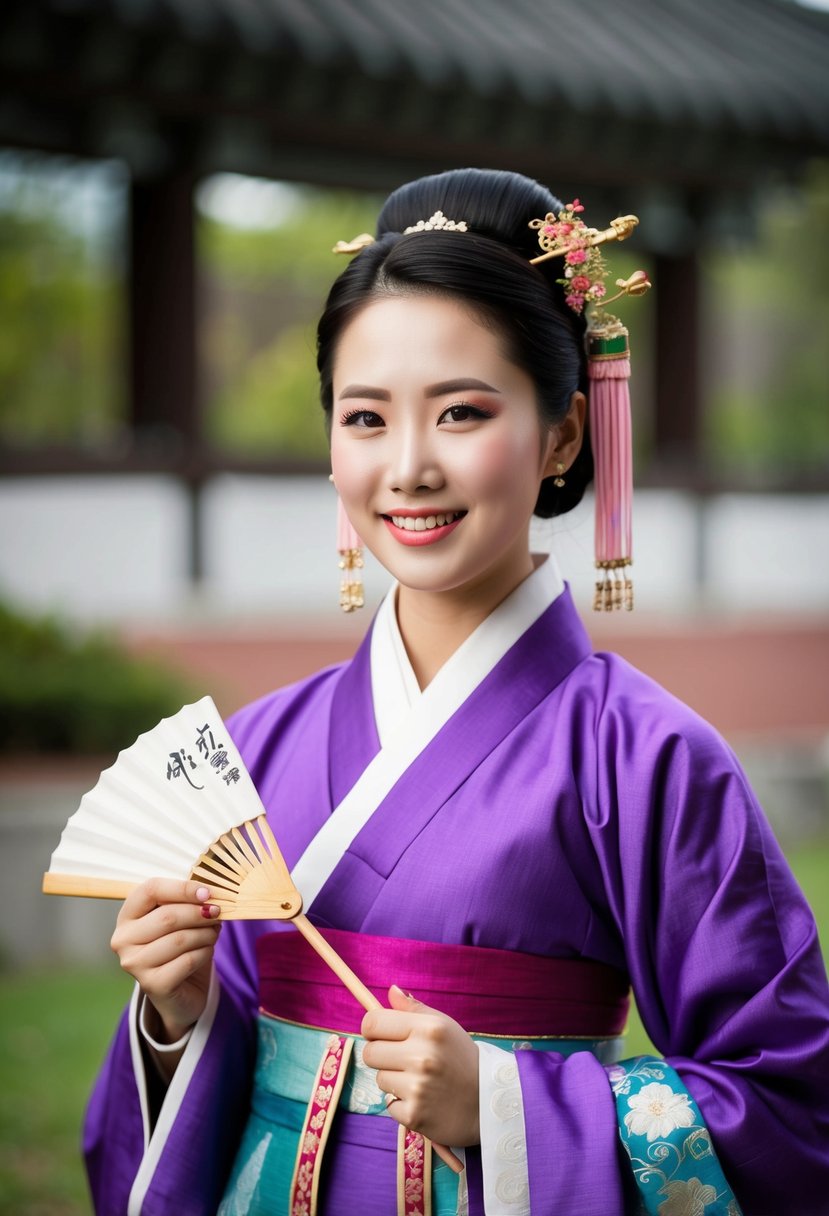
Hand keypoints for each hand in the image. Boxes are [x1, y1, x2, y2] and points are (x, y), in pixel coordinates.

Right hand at [110, 879, 220, 1042]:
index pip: (150, 890)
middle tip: (217, 913)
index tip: (208, 892)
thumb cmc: (179, 948)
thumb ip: (188, 902)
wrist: (180, 992)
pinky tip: (207, 952)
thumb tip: (209, 893)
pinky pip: (187, 960)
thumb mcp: (180, 919)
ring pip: (179, 939)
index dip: (182, 888)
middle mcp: (123, 940)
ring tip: (214, 932)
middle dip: (199, 913)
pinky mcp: (152, 984)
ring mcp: (134, 964)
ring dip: (205, 933)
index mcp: (127, 916)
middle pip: (167, 916)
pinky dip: (205, 953)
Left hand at [361, 985, 479, 1146]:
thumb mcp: (444, 1026)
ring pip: (380, 1079)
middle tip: (403, 1060)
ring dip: (394, 1081)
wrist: (488, 1101)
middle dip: (381, 1056)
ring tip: (419, 1081)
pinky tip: (423, 1100)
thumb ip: (414, 1009)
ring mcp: (418, 1087)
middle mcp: (422, 1056)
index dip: (372, 1028)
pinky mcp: (414, 1115)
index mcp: (428, 1029)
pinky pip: (390, 1104)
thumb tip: (391, 990)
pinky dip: (402, 1104)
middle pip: (370, 1053)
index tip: (379, 1034)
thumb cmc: (462, 1058)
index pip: (373, 1022)